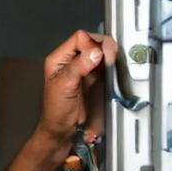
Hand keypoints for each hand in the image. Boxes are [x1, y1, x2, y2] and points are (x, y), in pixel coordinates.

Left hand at [35, 30, 117, 154]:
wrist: (62, 131)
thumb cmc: (57, 111)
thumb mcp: (65, 87)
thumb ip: (78, 67)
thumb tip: (96, 52)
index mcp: (59, 59)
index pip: (79, 38)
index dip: (91, 44)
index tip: (99, 57)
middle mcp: (71, 60)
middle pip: (91, 42)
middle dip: (103, 48)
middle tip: (111, 59)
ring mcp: (83, 69)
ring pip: (99, 53)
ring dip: (109, 55)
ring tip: (114, 63)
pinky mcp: (92, 78)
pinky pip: (104, 65)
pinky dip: (110, 64)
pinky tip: (113, 69)